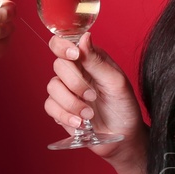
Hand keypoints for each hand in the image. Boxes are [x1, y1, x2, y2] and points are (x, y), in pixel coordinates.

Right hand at [44, 29, 147, 158]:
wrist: (123, 137)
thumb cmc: (124, 107)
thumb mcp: (116, 82)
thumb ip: (97, 61)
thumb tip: (84, 37)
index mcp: (89, 59)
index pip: (64, 43)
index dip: (63, 46)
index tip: (75, 55)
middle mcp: (75, 72)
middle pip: (58, 65)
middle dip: (75, 83)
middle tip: (92, 96)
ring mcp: (66, 90)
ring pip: (52, 87)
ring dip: (72, 103)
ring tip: (89, 115)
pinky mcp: (60, 109)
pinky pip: (50, 107)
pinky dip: (65, 116)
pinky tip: (80, 123)